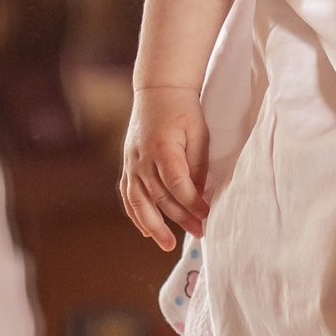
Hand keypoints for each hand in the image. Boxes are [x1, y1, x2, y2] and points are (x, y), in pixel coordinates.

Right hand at [120, 84, 209, 252]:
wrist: (158, 91)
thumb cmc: (183, 110)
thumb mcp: (199, 134)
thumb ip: (198, 165)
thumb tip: (201, 196)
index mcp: (163, 149)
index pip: (177, 185)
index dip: (192, 203)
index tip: (207, 214)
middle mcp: (143, 160)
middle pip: (161, 198)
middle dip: (181, 218)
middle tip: (200, 233)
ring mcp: (132, 164)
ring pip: (139, 202)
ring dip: (154, 226)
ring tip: (168, 245)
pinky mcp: (128, 165)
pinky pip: (128, 195)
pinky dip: (135, 215)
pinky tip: (146, 230)